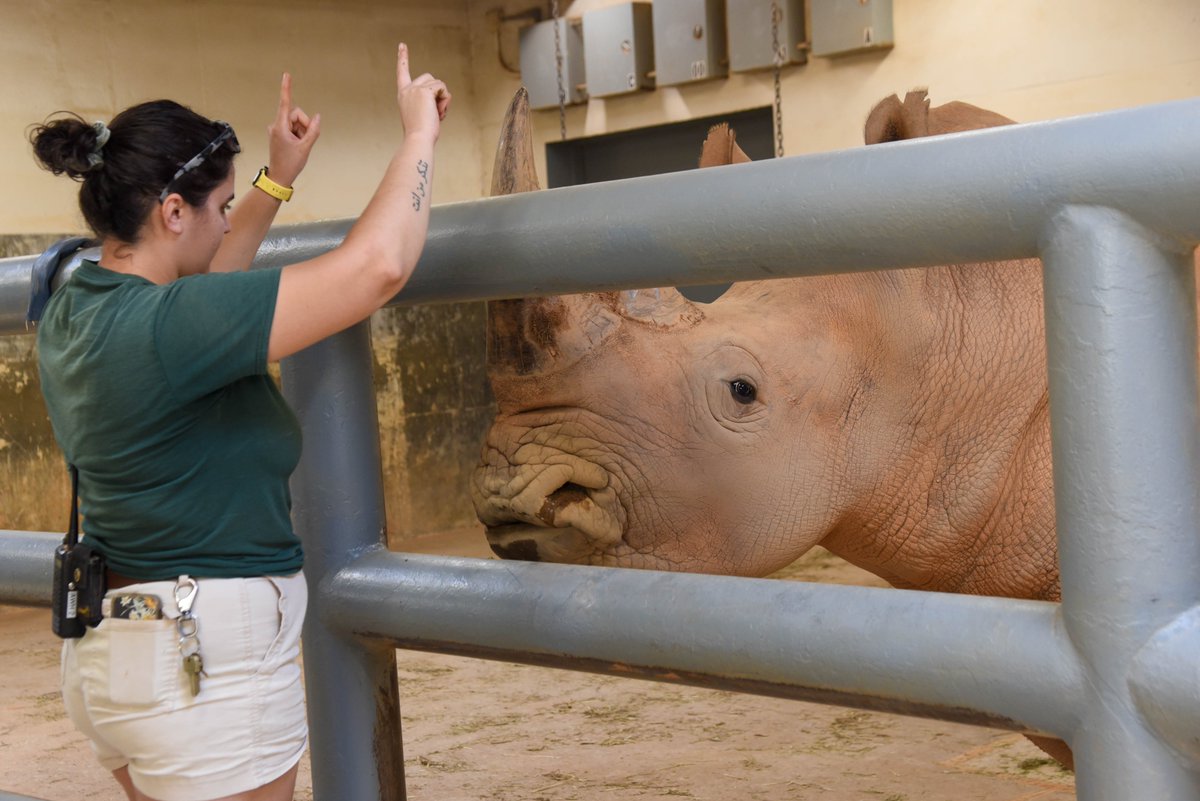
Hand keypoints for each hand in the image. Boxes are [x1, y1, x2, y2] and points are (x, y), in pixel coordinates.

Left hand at [266, 73, 320, 187]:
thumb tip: (317, 117)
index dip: (286, 88)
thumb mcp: (306, 147)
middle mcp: (276, 125)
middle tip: (305, 140)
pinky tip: (297, 146)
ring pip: (295, 122)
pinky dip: (298, 135)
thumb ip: (313, 130)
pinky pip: (293, 128)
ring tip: (299, 146)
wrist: (279, 177)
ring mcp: (277, 129)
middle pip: (295, 114)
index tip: (286, 75)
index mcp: (280, 126)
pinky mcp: (279, 134)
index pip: (285, 103)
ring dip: (301, 132)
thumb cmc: (290, 163)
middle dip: (304, 124)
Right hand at [396, 42, 450, 140]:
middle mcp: (407, 89)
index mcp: (403, 95)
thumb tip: (442, 98)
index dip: (403, 58)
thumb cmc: (421, 134)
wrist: (418, 139)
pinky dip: (445, 101)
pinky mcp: (424, 91)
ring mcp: (415, 89)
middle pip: (430, 78)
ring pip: (439, 84)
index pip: (402, 73)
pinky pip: (443, 89)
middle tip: (435, 112)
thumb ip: (427, 103)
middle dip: (438, 92)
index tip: (402, 45)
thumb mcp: (422, 115)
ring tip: (437, 114)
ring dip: (443, 99)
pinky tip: (439, 112)